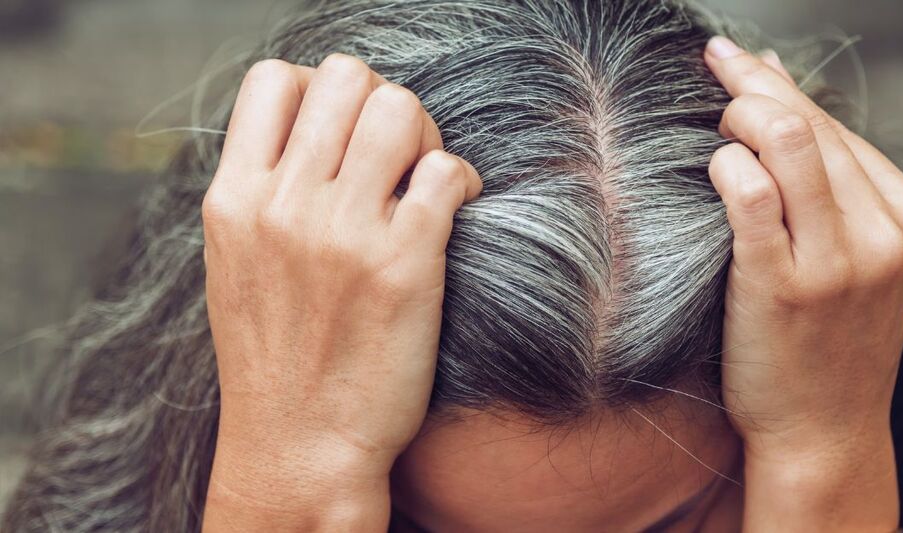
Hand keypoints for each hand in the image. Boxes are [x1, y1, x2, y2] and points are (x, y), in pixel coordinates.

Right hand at [200, 55, 480, 531]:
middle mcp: (284, 206)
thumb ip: (263, 192)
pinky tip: (452, 208)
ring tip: (423, 177)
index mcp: (233, 200)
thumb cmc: (274, 357)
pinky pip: (446, 171)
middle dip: (380, 103)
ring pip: (401, 109)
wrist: (299, 448)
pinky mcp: (405, 263)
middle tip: (394, 154)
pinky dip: (459, 177)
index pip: (274, 79)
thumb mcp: (236, 262)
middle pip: (347, 77)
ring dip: (424, 134)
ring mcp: (344, 233)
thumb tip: (315, 132)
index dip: (320, 91)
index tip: (341, 134)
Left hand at [704, 37, 902, 530]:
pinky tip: (711, 170)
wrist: (822, 430)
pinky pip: (750, 194)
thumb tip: (773, 77)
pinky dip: (725, 166)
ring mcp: (841, 261)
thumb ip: (824, 174)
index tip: (737, 63)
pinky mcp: (786, 286)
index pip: (835, 126)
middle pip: (810, 125)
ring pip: (786, 142)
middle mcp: (886, 232)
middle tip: (712, 81)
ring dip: (737, 117)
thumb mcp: (852, 252)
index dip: (777, 85)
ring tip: (712, 128)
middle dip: (751, 88)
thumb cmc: (825, 336)